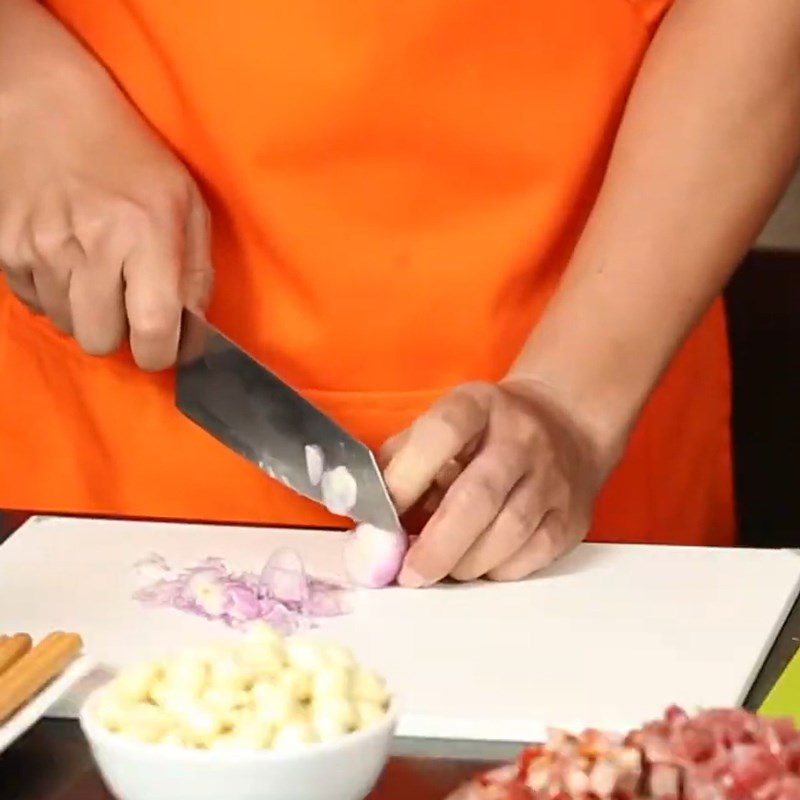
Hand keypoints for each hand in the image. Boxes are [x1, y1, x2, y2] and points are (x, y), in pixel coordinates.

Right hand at [0, 46, 211, 369]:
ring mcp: (41, 250)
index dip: (162, 352)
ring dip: (89, 312)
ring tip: (98, 271)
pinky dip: (57, 295)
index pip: (151, 331)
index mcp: (145, 235)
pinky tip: (69, 260)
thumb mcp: (187, 206)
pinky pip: (37, 305)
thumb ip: (197, 274)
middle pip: (101, 341)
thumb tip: (192, 331)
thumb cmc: (133, 161)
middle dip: (122, 334)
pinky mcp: (6, 250)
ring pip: (69, 326)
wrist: (48, 110)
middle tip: (130, 304)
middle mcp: (90, 247)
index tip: (166, 345)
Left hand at [382, 380, 617, 585]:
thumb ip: (401, 459)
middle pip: (479, 496)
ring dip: (464, 563)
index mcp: (478, 406)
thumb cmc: (484, 432)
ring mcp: (552, 479)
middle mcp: (521, 439)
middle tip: (408, 574)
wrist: (565, 425)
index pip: (442, 433)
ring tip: (440, 569)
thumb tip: (362, 509)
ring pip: (508, 533)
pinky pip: (531, 558)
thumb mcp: (441, 423)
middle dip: (437, 544)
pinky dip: (496, 571)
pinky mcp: (571, 517)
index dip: (407, 476)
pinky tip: (477, 565)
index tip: (380, 515)